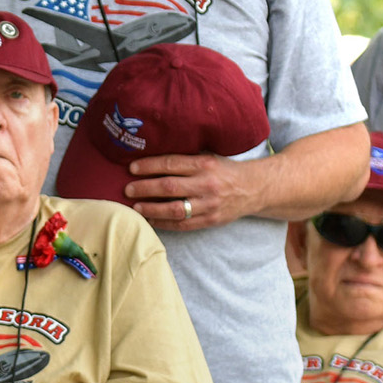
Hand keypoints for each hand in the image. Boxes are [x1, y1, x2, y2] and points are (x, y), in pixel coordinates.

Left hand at [123, 153, 262, 230]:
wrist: (254, 188)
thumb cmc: (225, 170)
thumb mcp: (209, 158)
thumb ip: (186, 160)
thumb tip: (152, 161)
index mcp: (205, 164)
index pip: (171, 164)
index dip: (149, 166)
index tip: (132, 168)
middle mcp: (206, 184)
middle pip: (169, 187)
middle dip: (145, 188)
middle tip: (128, 190)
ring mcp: (209, 205)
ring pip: (174, 209)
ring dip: (151, 209)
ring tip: (135, 207)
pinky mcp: (211, 220)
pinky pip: (183, 225)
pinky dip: (165, 224)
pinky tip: (151, 220)